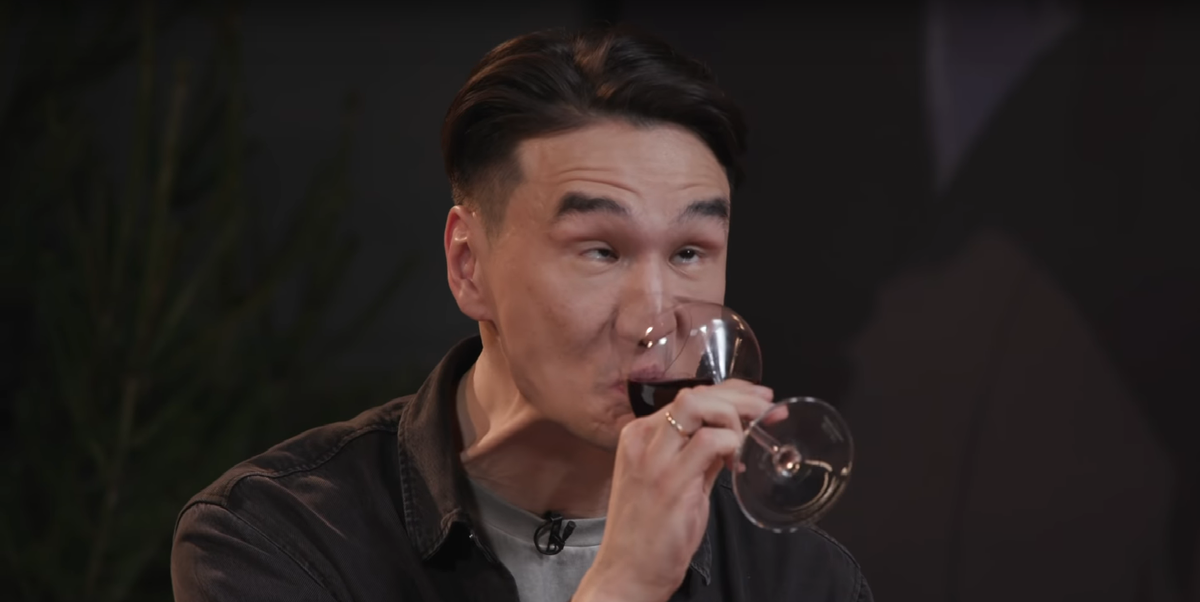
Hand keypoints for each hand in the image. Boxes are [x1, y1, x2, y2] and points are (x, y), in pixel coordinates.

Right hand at [574, 378, 773, 601]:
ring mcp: (653, 458)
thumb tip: (732, 436)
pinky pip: (707, 442)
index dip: (731, 391)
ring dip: (735, 416)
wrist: (627, 571)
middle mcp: (642, 439)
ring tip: (750, 438)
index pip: (689, 395)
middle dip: (740, 397)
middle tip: (767, 411)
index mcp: (640, 435)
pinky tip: (737, 461)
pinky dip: (731, 443)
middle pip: (695, 394)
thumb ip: (698, 456)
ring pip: (697, 405)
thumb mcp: (674, 481)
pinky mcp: (669, 481)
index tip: (758, 398)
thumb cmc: (648, 532)